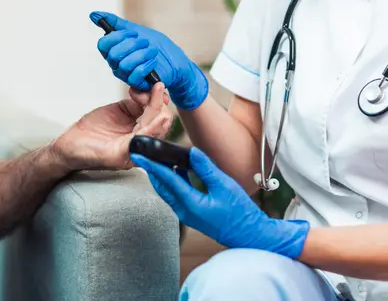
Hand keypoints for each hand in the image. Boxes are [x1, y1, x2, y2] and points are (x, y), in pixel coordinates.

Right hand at [51, 82, 173, 171]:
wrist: (69, 146)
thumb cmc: (86, 154)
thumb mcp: (111, 154)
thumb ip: (129, 148)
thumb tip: (147, 139)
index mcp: (139, 152)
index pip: (155, 135)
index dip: (159, 122)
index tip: (163, 111)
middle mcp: (140, 137)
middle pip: (158, 118)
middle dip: (158, 104)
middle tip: (153, 91)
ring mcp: (133, 123)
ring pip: (151, 108)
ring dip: (151, 96)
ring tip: (143, 89)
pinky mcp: (125, 111)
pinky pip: (139, 100)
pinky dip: (141, 92)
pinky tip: (135, 89)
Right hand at [89, 11, 208, 109]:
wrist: (176, 62)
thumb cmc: (157, 46)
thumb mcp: (137, 30)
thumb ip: (116, 23)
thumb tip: (94, 14)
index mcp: (114, 50)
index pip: (103, 44)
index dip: (117, 37)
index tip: (133, 32)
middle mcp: (116, 64)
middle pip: (113, 54)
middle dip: (132, 45)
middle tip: (145, 42)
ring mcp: (126, 75)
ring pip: (124, 65)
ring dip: (141, 55)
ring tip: (152, 51)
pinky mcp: (137, 84)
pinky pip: (134, 75)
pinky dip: (146, 65)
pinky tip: (153, 61)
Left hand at [131, 146, 308, 258]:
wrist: (250, 235)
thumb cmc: (240, 212)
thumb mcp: (224, 185)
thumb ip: (205, 168)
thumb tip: (191, 151)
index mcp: (190, 204)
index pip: (166, 180)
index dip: (151, 165)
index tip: (138, 154)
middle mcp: (184, 211)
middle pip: (162, 186)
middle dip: (152, 169)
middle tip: (145, 152)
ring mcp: (187, 214)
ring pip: (168, 191)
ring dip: (162, 175)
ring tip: (159, 157)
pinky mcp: (192, 214)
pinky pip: (177, 195)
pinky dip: (174, 181)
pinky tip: (179, 169)